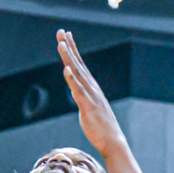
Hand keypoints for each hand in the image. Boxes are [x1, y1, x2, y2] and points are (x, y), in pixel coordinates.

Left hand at [57, 29, 127, 158]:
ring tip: (61, 44)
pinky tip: (66, 69)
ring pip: (77, 73)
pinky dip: (72, 79)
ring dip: (69, 58)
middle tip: (61, 31)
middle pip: (77, 63)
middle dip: (68, 46)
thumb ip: (82, 96)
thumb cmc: (101, 126)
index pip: (79, 64)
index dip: (72, 49)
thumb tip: (75, 90)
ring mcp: (90, 95)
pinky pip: (78, 91)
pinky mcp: (88, 106)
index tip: (66, 35)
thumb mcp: (89, 107)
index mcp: (90, 87)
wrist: (112, 141)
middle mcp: (91, 87)